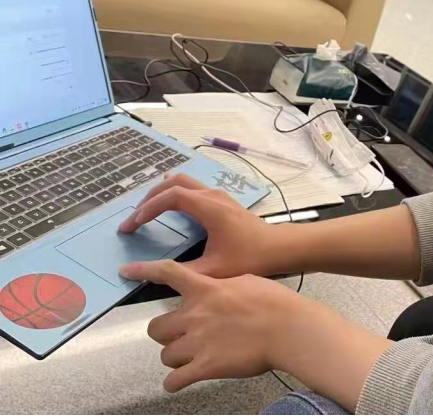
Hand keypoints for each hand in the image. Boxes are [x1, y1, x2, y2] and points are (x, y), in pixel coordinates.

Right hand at [118, 174, 273, 277]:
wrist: (277, 248)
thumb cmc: (247, 258)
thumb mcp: (211, 270)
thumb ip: (177, 271)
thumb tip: (145, 272)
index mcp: (208, 207)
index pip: (170, 197)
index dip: (147, 209)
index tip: (132, 225)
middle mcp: (212, 194)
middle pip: (174, 183)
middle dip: (150, 198)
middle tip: (133, 219)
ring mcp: (218, 194)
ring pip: (183, 181)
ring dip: (162, 193)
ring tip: (145, 211)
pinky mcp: (222, 199)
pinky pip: (192, 187)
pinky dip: (174, 193)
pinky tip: (168, 204)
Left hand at [121, 259, 392, 409]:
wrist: (286, 327)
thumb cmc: (272, 302)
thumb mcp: (243, 281)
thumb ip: (221, 286)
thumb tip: (215, 289)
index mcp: (205, 289)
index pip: (167, 273)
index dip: (144, 271)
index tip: (126, 271)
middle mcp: (195, 314)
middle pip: (156, 327)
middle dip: (166, 333)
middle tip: (180, 335)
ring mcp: (198, 342)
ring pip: (165, 354)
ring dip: (175, 357)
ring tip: (191, 357)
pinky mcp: (205, 367)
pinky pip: (175, 381)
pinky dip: (176, 382)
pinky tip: (184, 379)